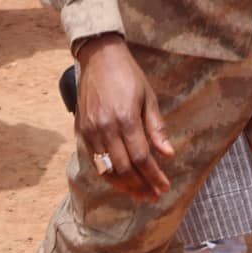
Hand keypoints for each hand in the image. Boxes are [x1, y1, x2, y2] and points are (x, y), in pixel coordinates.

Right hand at [75, 35, 173, 199]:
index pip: (141, 158)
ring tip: (139, 193)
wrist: (99, 57)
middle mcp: (106, 127)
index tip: (164, 187)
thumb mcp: (149, 97)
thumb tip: (168, 154)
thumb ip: (156, 128)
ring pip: (107, 169)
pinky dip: (108, 175)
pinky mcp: (83, 130)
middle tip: (153, 195)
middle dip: (141, 185)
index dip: (154, 176)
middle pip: (124, 168)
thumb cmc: (128, 75)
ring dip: (124, 185)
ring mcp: (92, 130)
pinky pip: (95, 161)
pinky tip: (120, 180)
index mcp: (126, 118)